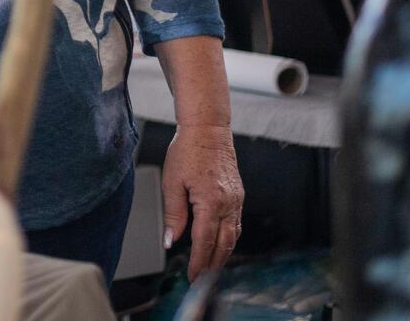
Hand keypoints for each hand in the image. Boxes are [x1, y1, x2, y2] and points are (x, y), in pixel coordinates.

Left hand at [161, 123, 242, 279]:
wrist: (208, 130)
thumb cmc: (187, 150)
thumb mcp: (172, 182)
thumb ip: (173, 215)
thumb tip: (171, 240)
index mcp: (210, 201)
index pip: (204, 241)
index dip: (198, 261)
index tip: (192, 277)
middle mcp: (228, 203)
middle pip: (223, 244)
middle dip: (212, 263)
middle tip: (201, 278)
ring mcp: (236, 200)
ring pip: (233, 236)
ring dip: (222, 254)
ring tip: (209, 266)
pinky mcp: (238, 195)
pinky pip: (236, 223)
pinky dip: (229, 238)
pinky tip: (220, 243)